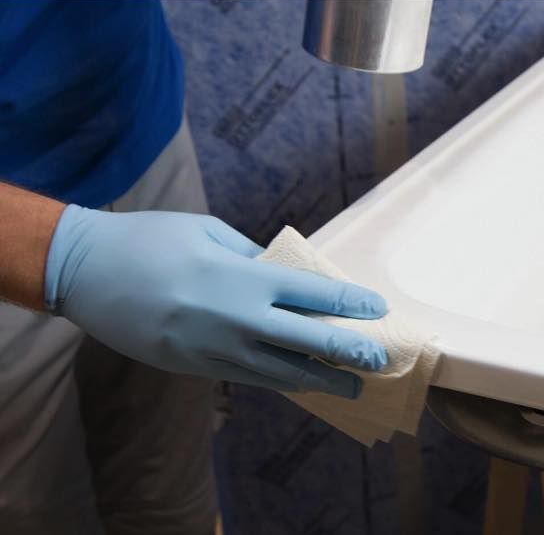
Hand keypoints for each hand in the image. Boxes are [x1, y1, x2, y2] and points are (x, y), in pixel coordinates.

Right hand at [45, 205, 387, 397]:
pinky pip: (252, 378)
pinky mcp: (197, 368)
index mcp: (246, 278)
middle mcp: (240, 319)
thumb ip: (254, 257)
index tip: (377, 309)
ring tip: (353, 387)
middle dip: (350, 353)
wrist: (87, 273)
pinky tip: (302, 383)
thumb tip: (285, 273)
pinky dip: (283, 382)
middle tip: (380, 360)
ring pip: (284, 372)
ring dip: (323, 380)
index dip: (351, 304)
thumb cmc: (150, 239)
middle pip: (311, 342)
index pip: (316, 295)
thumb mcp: (210, 233)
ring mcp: (218, 350)